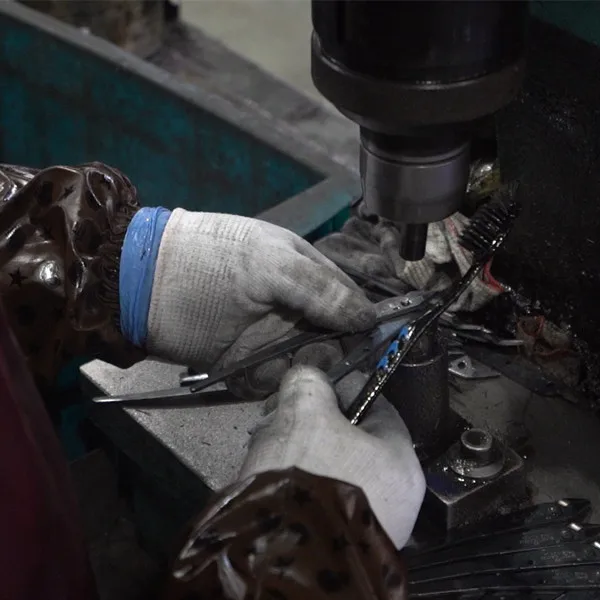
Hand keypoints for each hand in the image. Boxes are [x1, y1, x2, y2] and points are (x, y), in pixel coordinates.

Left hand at [146, 210, 375, 386]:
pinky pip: (268, 381)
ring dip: (288, 368)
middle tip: (302, 353)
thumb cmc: (210, 262)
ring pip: (300, 365)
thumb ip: (319, 289)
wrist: (142, 285)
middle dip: (320, 352)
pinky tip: (241, 368)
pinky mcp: (244, 363)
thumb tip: (369, 317)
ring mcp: (267, 337)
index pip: (346, 300)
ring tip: (264, 360)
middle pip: (329, 340)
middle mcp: (291, 308)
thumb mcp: (268, 263)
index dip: (356, 322)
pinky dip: (259, 380)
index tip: (361, 343)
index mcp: (303, 272)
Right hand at [240, 366, 425, 548]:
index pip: (378, 405)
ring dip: (303, 453)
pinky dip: (302, 485)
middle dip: (314, 423)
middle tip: (281, 419)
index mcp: (401, 461)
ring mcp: (371, 525)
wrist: (283, 564)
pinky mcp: (344, 546)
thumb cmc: (306, 479)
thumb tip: (307, 377)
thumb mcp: (304, 413)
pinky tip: (275, 482)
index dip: (343, 388)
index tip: (314, 386)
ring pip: (335, 469)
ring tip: (269, 451)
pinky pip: (324, 499)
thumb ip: (309, 384)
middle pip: (355, 439)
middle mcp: (398, 498)